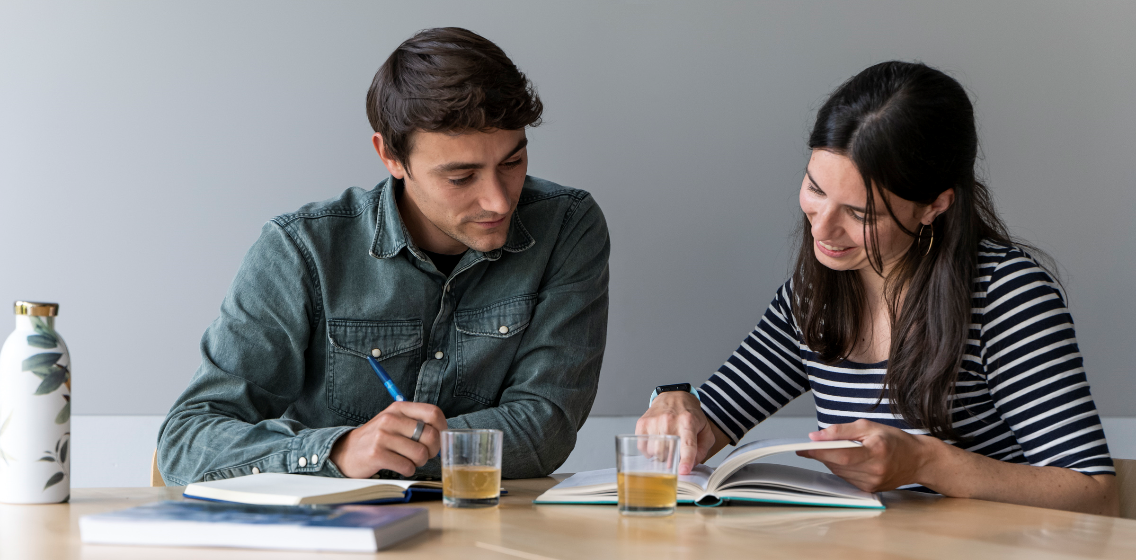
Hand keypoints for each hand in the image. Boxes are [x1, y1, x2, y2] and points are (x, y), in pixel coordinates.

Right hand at [330, 402, 446, 477]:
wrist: (346, 452)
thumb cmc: (378, 438)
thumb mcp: (395, 422)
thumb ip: (417, 422)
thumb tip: (444, 434)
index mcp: (399, 408)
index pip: (433, 413)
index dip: (443, 428)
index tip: (439, 439)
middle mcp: (390, 419)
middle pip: (430, 435)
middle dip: (433, 450)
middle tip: (425, 455)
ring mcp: (382, 436)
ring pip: (420, 454)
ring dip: (419, 462)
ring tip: (409, 461)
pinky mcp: (376, 454)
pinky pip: (407, 466)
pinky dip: (408, 470)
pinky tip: (400, 467)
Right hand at [635, 391, 715, 474]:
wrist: (673, 396)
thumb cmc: (689, 415)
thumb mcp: (705, 430)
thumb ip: (702, 449)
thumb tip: (692, 464)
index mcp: (688, 422)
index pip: (687, 444)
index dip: (686, 459)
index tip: (683, 471)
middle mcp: (670, 421)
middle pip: (667, 452)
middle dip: (672, 460)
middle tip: (675, 455)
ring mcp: (654, 421)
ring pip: (654, 452)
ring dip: (660, 455)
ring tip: (666, 446)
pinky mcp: (642, 423)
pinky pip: (642, 447)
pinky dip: (649, 450)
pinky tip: (656, 443)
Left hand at [796, 419, 937, 491]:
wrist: (917, 460)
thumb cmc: (894, 440)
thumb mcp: (869, 427)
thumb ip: (841, 431)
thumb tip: (816, 436)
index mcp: (876, 452)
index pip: (841, 454)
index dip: (820, 451)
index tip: (803, 447)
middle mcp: (875, 471)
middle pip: (838, 464)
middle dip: (823, 453)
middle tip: (817, 443)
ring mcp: (872, 483)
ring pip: (839, 472)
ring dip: (832, 460)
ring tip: (839, 449)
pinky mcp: (870, 489)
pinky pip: (846, 478)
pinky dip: (842, 468)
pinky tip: (849, 459)